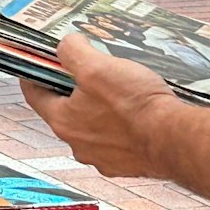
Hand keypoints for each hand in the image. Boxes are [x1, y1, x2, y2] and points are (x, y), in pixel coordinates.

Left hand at [21, 32, 180, 177]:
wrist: (174, 139)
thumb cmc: (136, 106)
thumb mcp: (97, 66)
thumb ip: (73, 51)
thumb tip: (66, 45)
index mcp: (63, 121)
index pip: (34, 95)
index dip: (34, 74)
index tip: (37, 63)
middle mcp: (78, 144)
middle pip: (65, 110)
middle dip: (73, 90)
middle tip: (88, 71)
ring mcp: (102, 158)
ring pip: (93, 126)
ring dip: (100, 110)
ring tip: (119, 89)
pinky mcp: (126, 164)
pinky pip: (117, 141)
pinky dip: (122, 127)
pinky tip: (137, 111)